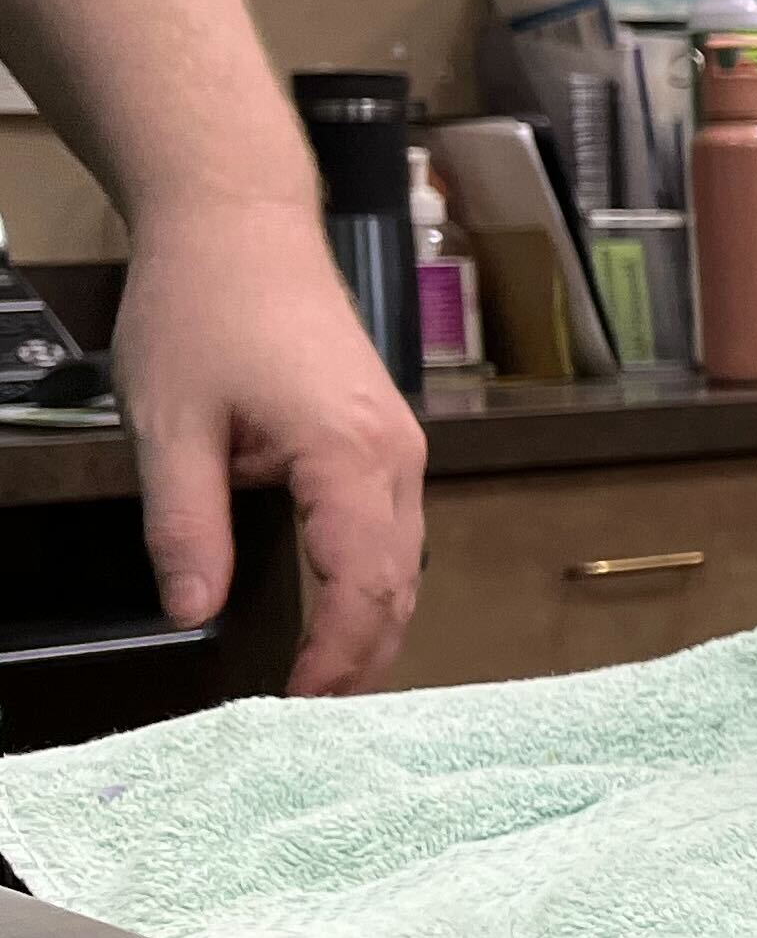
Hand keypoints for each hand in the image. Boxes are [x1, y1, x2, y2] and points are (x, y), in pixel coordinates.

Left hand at [112, 200, 425, 694]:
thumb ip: (185, 526)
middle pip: (399, 585)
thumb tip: (193, 612)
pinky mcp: (387, 436)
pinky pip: (397, 530)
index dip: (333, 658)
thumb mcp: (168, 424)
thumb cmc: (204, 305)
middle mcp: (397, 456)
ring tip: (327, 680)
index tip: (295, 709)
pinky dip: (375, 583)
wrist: (240, 220)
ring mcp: (401, 445)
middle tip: (314, 716)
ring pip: (406, 562)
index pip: (360, 586)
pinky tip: (341, 610)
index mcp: (349, 455)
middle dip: (363, 657)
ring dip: (373, 624)